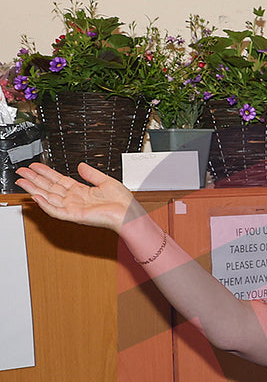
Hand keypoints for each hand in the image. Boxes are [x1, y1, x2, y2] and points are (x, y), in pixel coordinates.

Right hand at [16, 161, 138, 231]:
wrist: (129, 214)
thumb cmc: (123, 202)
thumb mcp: (105, 181)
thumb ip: (91, 173)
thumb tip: (81, 165)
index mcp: (82, 191)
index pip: (58, 180)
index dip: (45, 172)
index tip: (35, 166)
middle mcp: (75, 199)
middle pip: (49, 187)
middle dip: (34, 178)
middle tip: (21, 171)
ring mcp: (74, 208)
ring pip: (48, 197)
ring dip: (34, 189)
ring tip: (22, 181)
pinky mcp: (75, 216)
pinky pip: (56, 211)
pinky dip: (45, 204)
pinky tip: (36, 196)